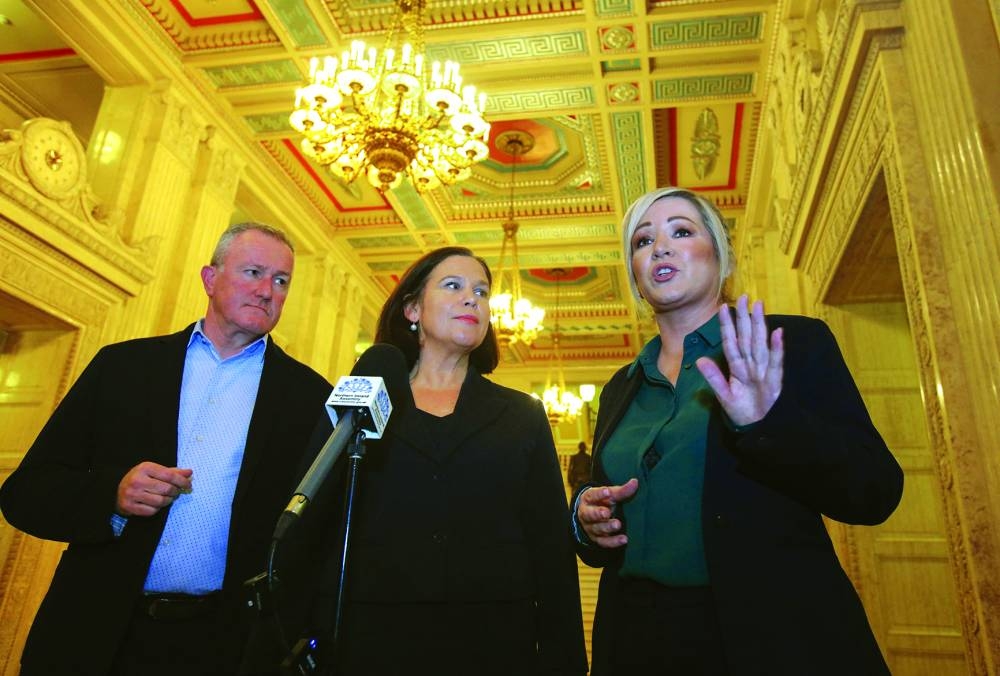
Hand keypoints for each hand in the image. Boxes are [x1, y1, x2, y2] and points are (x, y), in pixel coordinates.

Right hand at [116, 462, 192, 516]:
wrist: (118, 490)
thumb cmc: (141, 479)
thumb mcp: (155, 471)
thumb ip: (172, 472)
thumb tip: (189, 472)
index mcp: (145, 468)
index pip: (170, 475)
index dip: (182, 481)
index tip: (188, 485)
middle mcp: (137, 480)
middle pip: (167, 489)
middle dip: (175, 492)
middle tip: (176, 492)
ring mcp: (132, 494)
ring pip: (160, 501)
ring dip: (168, 501)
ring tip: (167, 498)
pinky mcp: (129, 506)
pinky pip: (152, 511)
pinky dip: (157, 509)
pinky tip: (155, 504)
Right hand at [576, 478, 638, 547]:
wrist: (593, 517)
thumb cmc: (603, 502)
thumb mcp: (609, 495)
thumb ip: (621, 491)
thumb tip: (635, 482)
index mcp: (588, 499)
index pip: (592, 495)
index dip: (599, 494)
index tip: (607, 492)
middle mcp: (586, 514)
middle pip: (590, 514)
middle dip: (598, 513)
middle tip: (607, 512)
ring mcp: (591, 527)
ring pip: (597, 528)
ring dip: (607, 527)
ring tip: (617, 525)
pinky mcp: (597, 539)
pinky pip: (604, 542)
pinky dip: (613, 542)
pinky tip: (623, 539)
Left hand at [696, 294, 782, 425]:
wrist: (758, 426)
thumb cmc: (741, 410)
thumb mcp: (724, 396)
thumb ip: (713, 378)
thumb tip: (699, 361)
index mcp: (737, 367)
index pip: (730, 342)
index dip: (727, 325)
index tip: (722, 307)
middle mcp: (750, 364)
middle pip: (747, 337)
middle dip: (744, 317)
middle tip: (743, 297)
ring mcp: (763, 370)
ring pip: (760, 343)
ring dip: (760, 325)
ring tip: (758, 306)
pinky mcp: (775, 379)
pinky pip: (776, 361)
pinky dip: (777, 348)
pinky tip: (778, 333)